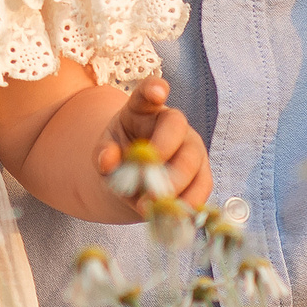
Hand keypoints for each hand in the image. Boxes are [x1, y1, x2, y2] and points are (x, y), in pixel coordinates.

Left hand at [95, 77, 211, 209]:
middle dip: (164, 159)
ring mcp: (191, 147)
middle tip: (150, 187)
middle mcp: (172, 123)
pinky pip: (202, 188)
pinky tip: (171, 216)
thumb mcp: (105, 153)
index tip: (156, 91)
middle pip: (177, 131)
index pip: (147, 94)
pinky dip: (186, 205)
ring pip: (194, 163)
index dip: (153, 90)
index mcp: (143, 109)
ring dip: (175, 188)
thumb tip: (107, 160)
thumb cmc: (120, 157)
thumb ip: (104, 155)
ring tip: (151, 206)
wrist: (136, 178)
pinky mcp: (202, 173)